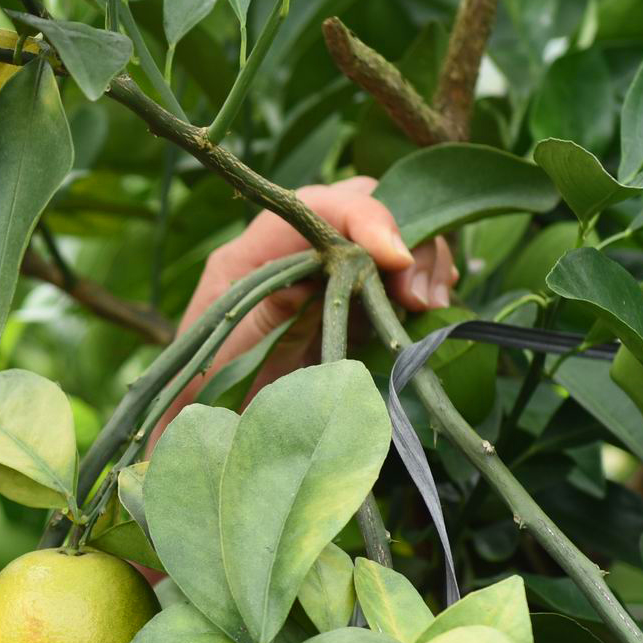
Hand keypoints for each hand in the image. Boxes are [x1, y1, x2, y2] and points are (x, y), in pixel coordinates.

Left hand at [156, 176, 459, 440]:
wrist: (217, 436)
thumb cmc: (211, 391)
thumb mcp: (235, 348)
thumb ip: (273, 307)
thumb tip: (322, 272)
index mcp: (257, 250)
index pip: (320, 205)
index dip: (366, 218)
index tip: (397, 259)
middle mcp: (298, 250)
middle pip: (366, 207)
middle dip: (404, 239)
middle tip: (420, 297)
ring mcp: (331, 275)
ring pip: (392, 238)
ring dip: (422, 264)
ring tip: (430, 308)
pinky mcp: (357, 305)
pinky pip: (400, 278)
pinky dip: (423, 287)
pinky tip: (431, 312)